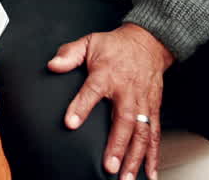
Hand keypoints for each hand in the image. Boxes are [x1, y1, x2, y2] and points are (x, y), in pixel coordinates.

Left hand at [48, 23, 174, 179]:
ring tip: (127, 177)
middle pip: (123, 121)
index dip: (81, 107)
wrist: (148, 43)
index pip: (92, 92)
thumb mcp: (88, 42)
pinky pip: (156, 135)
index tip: (70, 123)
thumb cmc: (115, 46)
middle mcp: (127, 92)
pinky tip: (149, 174)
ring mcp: (143, 103)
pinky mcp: (154, 110)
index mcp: (107, 74)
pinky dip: (153, 156)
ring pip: (142, 134)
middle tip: (108, 166)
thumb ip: (69, 54)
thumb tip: (53, 64)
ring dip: (135, 157)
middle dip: (117, 146)